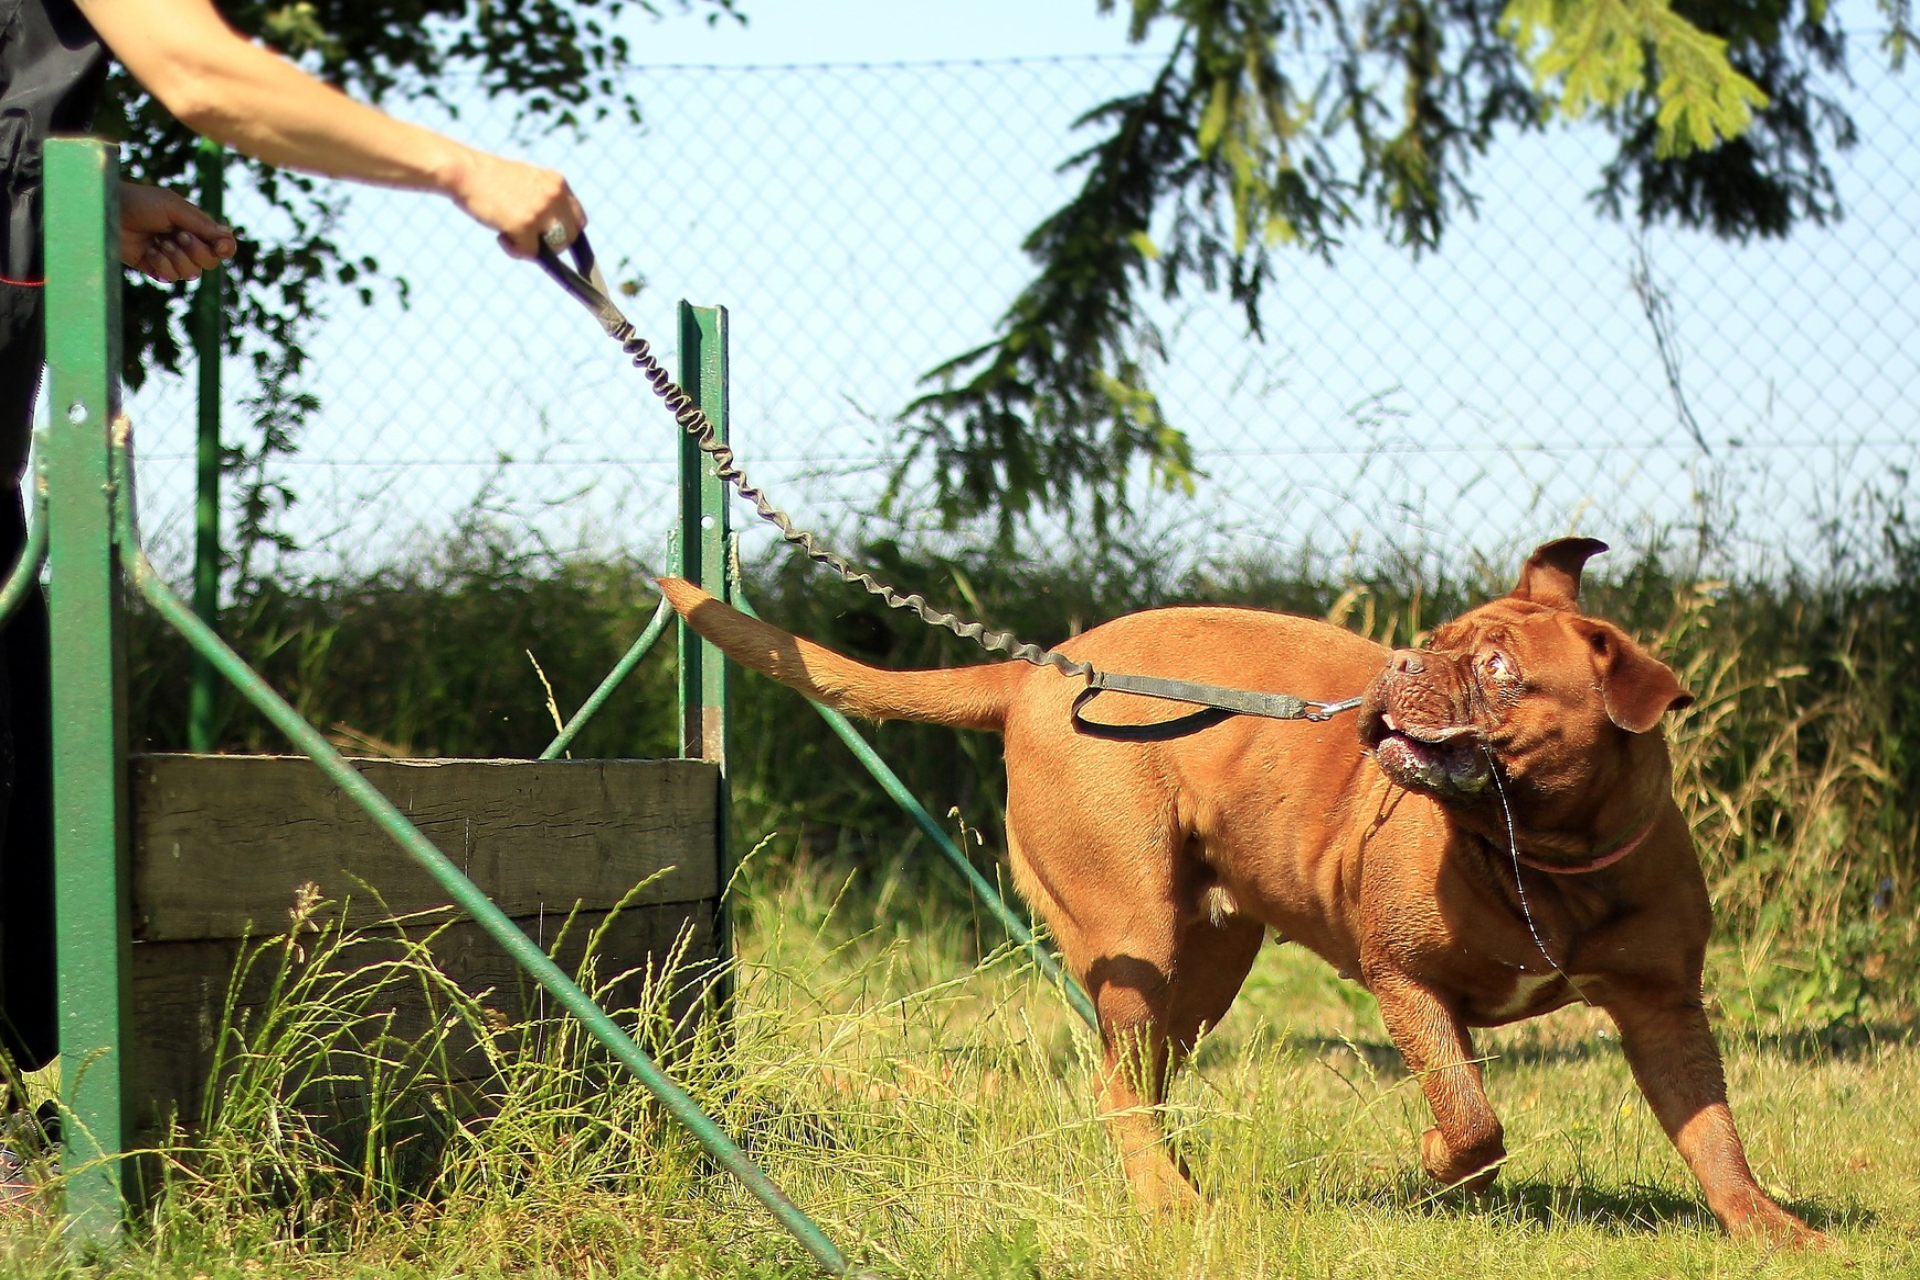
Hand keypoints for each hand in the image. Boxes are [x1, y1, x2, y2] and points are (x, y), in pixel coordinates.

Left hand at [118, 182, 236, 283]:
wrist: (108, 211)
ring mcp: (171, 257)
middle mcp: (186, 243)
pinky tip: (149, 251)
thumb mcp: (174, 208)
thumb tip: (227, 236)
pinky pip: (171, 278)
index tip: (218, 246)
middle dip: (196, 251)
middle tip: (178, 236)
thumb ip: (201, 225)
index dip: (225, 248)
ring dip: (177, 258)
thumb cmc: (140, 202)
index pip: (222, 245)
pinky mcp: (154, 268)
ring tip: (159, 242)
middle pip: (210, 262)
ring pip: (192, 273)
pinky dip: (162, 264)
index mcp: (195, 226)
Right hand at [446, 149, 587, 258]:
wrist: (465, 172)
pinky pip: (529, 253)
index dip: (569, 233)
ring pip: (554, 247)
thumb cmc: (489, 178)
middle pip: (571, 237)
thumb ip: (543, 199)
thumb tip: (552, 229)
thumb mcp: (527, 180)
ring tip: (509, 235)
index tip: (556, 240)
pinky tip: (501, 236)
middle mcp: (554, 196)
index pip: (578, 218)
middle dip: (553, 246)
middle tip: (529, 241)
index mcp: (557, 183)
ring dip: (534, 248)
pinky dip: (514, 250)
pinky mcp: (525, 225)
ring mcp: (541, 211)